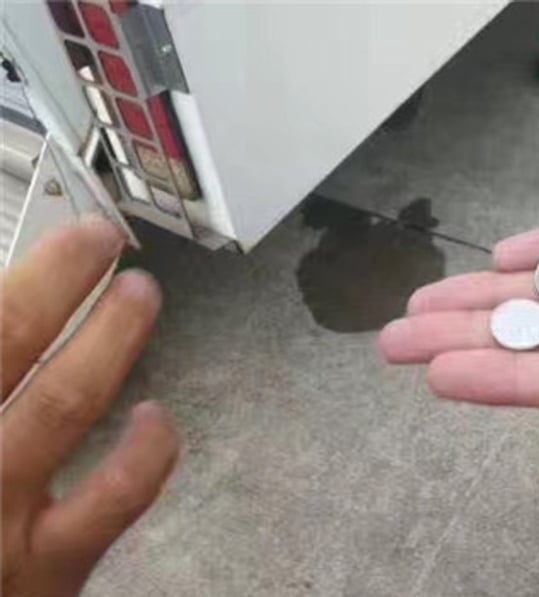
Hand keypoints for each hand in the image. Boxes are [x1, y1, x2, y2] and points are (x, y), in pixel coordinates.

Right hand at [1, 219, 177, 595]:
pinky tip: (158, 415)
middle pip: (6, 341)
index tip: (58, 236)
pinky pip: (114, 499)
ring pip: (64, 403)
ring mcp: (1, 520)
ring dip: (108, 336)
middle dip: (55, 280)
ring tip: (139, 291)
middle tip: (97, 236)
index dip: (28, 275)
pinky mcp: (52, 570)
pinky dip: (145, 450)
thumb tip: (25, 317)